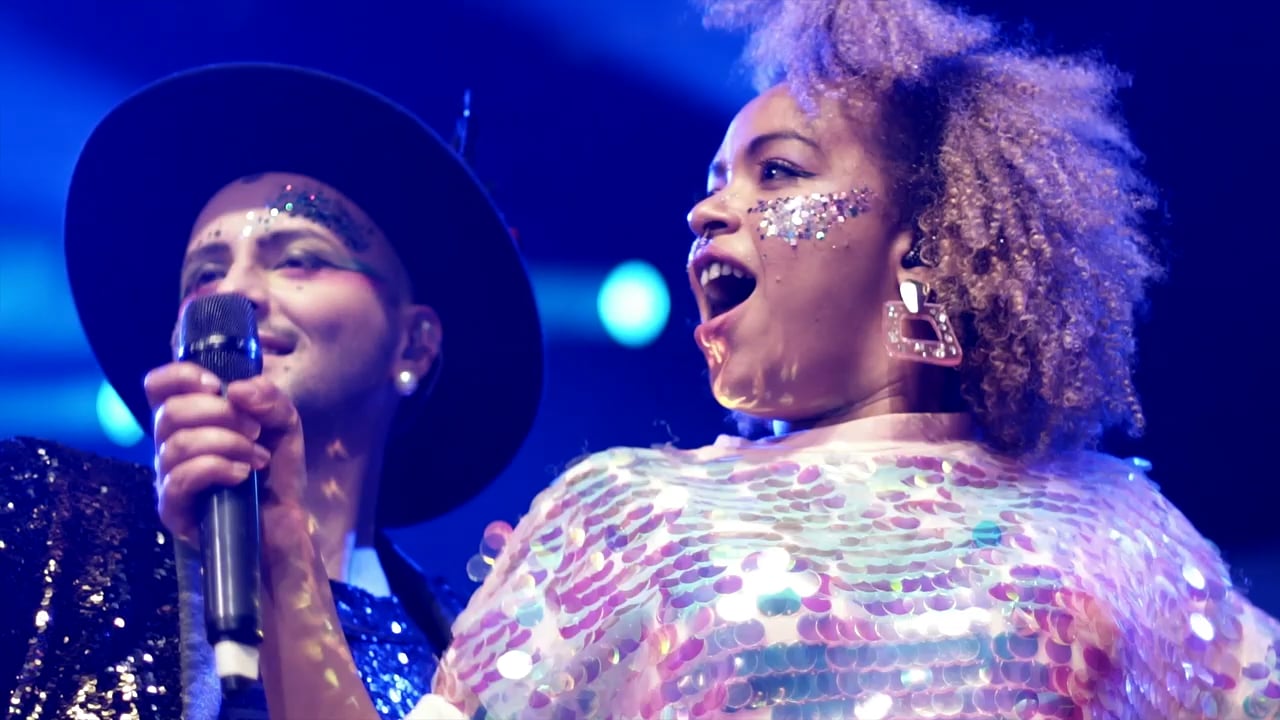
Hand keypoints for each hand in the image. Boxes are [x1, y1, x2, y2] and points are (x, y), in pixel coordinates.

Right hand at [145, 361, 306, 547]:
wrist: (285, 522)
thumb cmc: (276, 472)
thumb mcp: (284, 425)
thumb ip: (269, 399)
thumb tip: (238, 388)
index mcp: (190, 419)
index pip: (158, 386)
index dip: (180, 376)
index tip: (216, 385)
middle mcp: (170, 445)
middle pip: (170, 412)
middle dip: (221, 414)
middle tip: (255, 429)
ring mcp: (168, 477)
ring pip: (177, 445)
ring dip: (226, 443)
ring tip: (257, 457)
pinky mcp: (173, 508)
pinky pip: (180, 478)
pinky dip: (217, 468)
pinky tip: (243, 474)